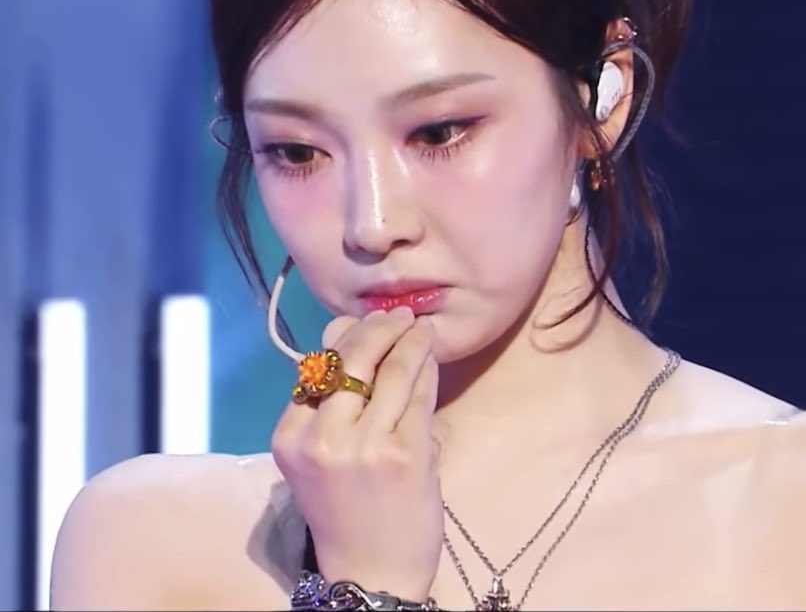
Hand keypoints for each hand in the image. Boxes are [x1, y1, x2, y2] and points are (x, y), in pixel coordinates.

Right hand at [272, 306, 442, 601]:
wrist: (371, 573)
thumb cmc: (344, 508)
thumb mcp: (318, 455)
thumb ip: (328, 400)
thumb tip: (347, 332)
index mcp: (290, 435)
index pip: (318, 364)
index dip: (346, 334)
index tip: (370, 322)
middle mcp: (321, 437)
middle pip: (352, 357)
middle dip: (379, 327)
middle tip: (399, 315)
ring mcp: (365, 445)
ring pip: (391, 369)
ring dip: (410, 339)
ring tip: (421, 328)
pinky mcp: (406, 453)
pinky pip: (419, 393)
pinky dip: (427, 367)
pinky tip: (431, 356)